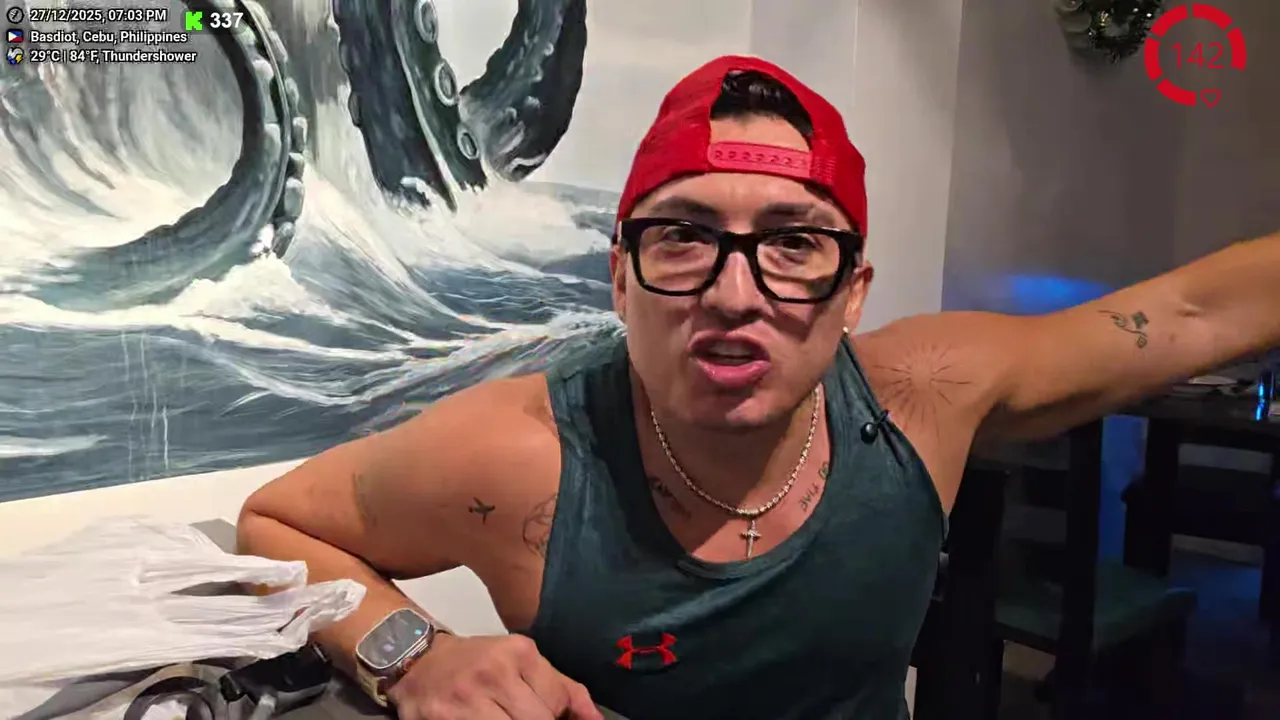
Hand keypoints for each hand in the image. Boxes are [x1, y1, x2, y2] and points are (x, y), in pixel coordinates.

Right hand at [387, 634, 602, 719]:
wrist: (418, 661)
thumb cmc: (477, 663)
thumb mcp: (522, 661)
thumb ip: (563, 689)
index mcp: (519, 653)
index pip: (558, 701)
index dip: (556, 716)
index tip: (546, 714)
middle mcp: (494, 673)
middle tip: (522, 714)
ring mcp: (467, 699)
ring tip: (505, 715)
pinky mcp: (446, 719)